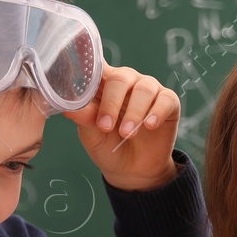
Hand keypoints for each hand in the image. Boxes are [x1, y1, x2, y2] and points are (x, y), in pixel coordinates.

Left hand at [65, 65, 180, 190]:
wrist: (133, 171)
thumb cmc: (109, 147)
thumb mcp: (92, 136)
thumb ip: (84, 118)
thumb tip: (67, 107)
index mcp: (104, 84)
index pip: (96, 67)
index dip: (90, 65)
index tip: (81, 70)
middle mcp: (127, 81)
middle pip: (120, 79)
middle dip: (111, 103)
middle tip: (106, 126)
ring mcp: (148, 90)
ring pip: (143, 89)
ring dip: (134, 112)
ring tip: (127, 133)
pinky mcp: (168, 102)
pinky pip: (165, 99)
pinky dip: (157, 112)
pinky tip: (149, 125)